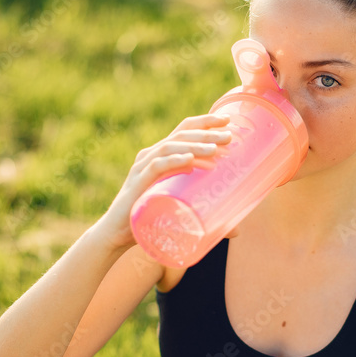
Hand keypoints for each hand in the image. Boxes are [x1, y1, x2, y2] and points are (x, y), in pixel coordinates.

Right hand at [95, 113, 233, 250]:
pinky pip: (157, 166)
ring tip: (216, 150)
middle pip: (181, 135)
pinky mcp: (137, 182)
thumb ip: (208, 217)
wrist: (117, 235)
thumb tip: (238, 231)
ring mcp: (143, 167)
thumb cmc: (150, 222)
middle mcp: (152, 156)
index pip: (184, 130)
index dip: (205, 122)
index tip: (228, 121)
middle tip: (229, 136)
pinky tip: (189, 160)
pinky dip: (174, 161)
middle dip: (207, 133)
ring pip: (171, 146)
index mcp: (162, 156)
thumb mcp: (181, 212)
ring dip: (195, 146)